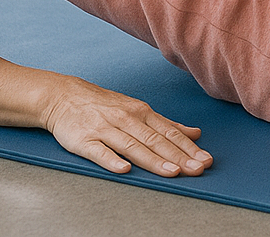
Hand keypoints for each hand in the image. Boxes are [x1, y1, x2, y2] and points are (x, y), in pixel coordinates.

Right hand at [41, 75, 211, 176]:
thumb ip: (166, 125)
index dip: (189, 148)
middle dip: (179, 157)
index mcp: (142, 113)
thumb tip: (195, 133)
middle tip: (198, 169)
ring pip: (133, 146)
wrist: (64, 97)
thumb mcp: (137, 110)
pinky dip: (112, 160)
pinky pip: (100, 152)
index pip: (170, 134)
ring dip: (154, 160)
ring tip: (172, 172)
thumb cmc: (104, 106)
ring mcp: (105, 129)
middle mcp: (127, 120)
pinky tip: (125, 170)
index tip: (205, 160)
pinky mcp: (84, 140)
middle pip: (156, 141)